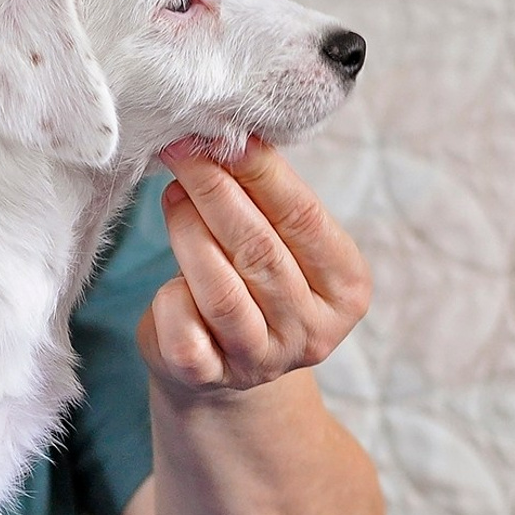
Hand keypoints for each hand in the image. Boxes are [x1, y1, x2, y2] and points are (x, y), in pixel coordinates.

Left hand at [139, 135, 370, 397]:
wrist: (224, 369)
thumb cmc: (252, 285)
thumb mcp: (279, 245)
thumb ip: (266, 203)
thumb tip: (226, 138)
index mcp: (346, 289)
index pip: (305, 219)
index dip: (263, 174)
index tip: (229, 135)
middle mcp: (311, 330)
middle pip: (260, 251)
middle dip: (217, 192)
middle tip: (185, 152)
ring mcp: (261, 360)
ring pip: (220, 290)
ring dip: (189, 233)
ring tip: (172, 195)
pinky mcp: (209, 378)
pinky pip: (183, 332)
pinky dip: (169, 299)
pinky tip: (167, 280)